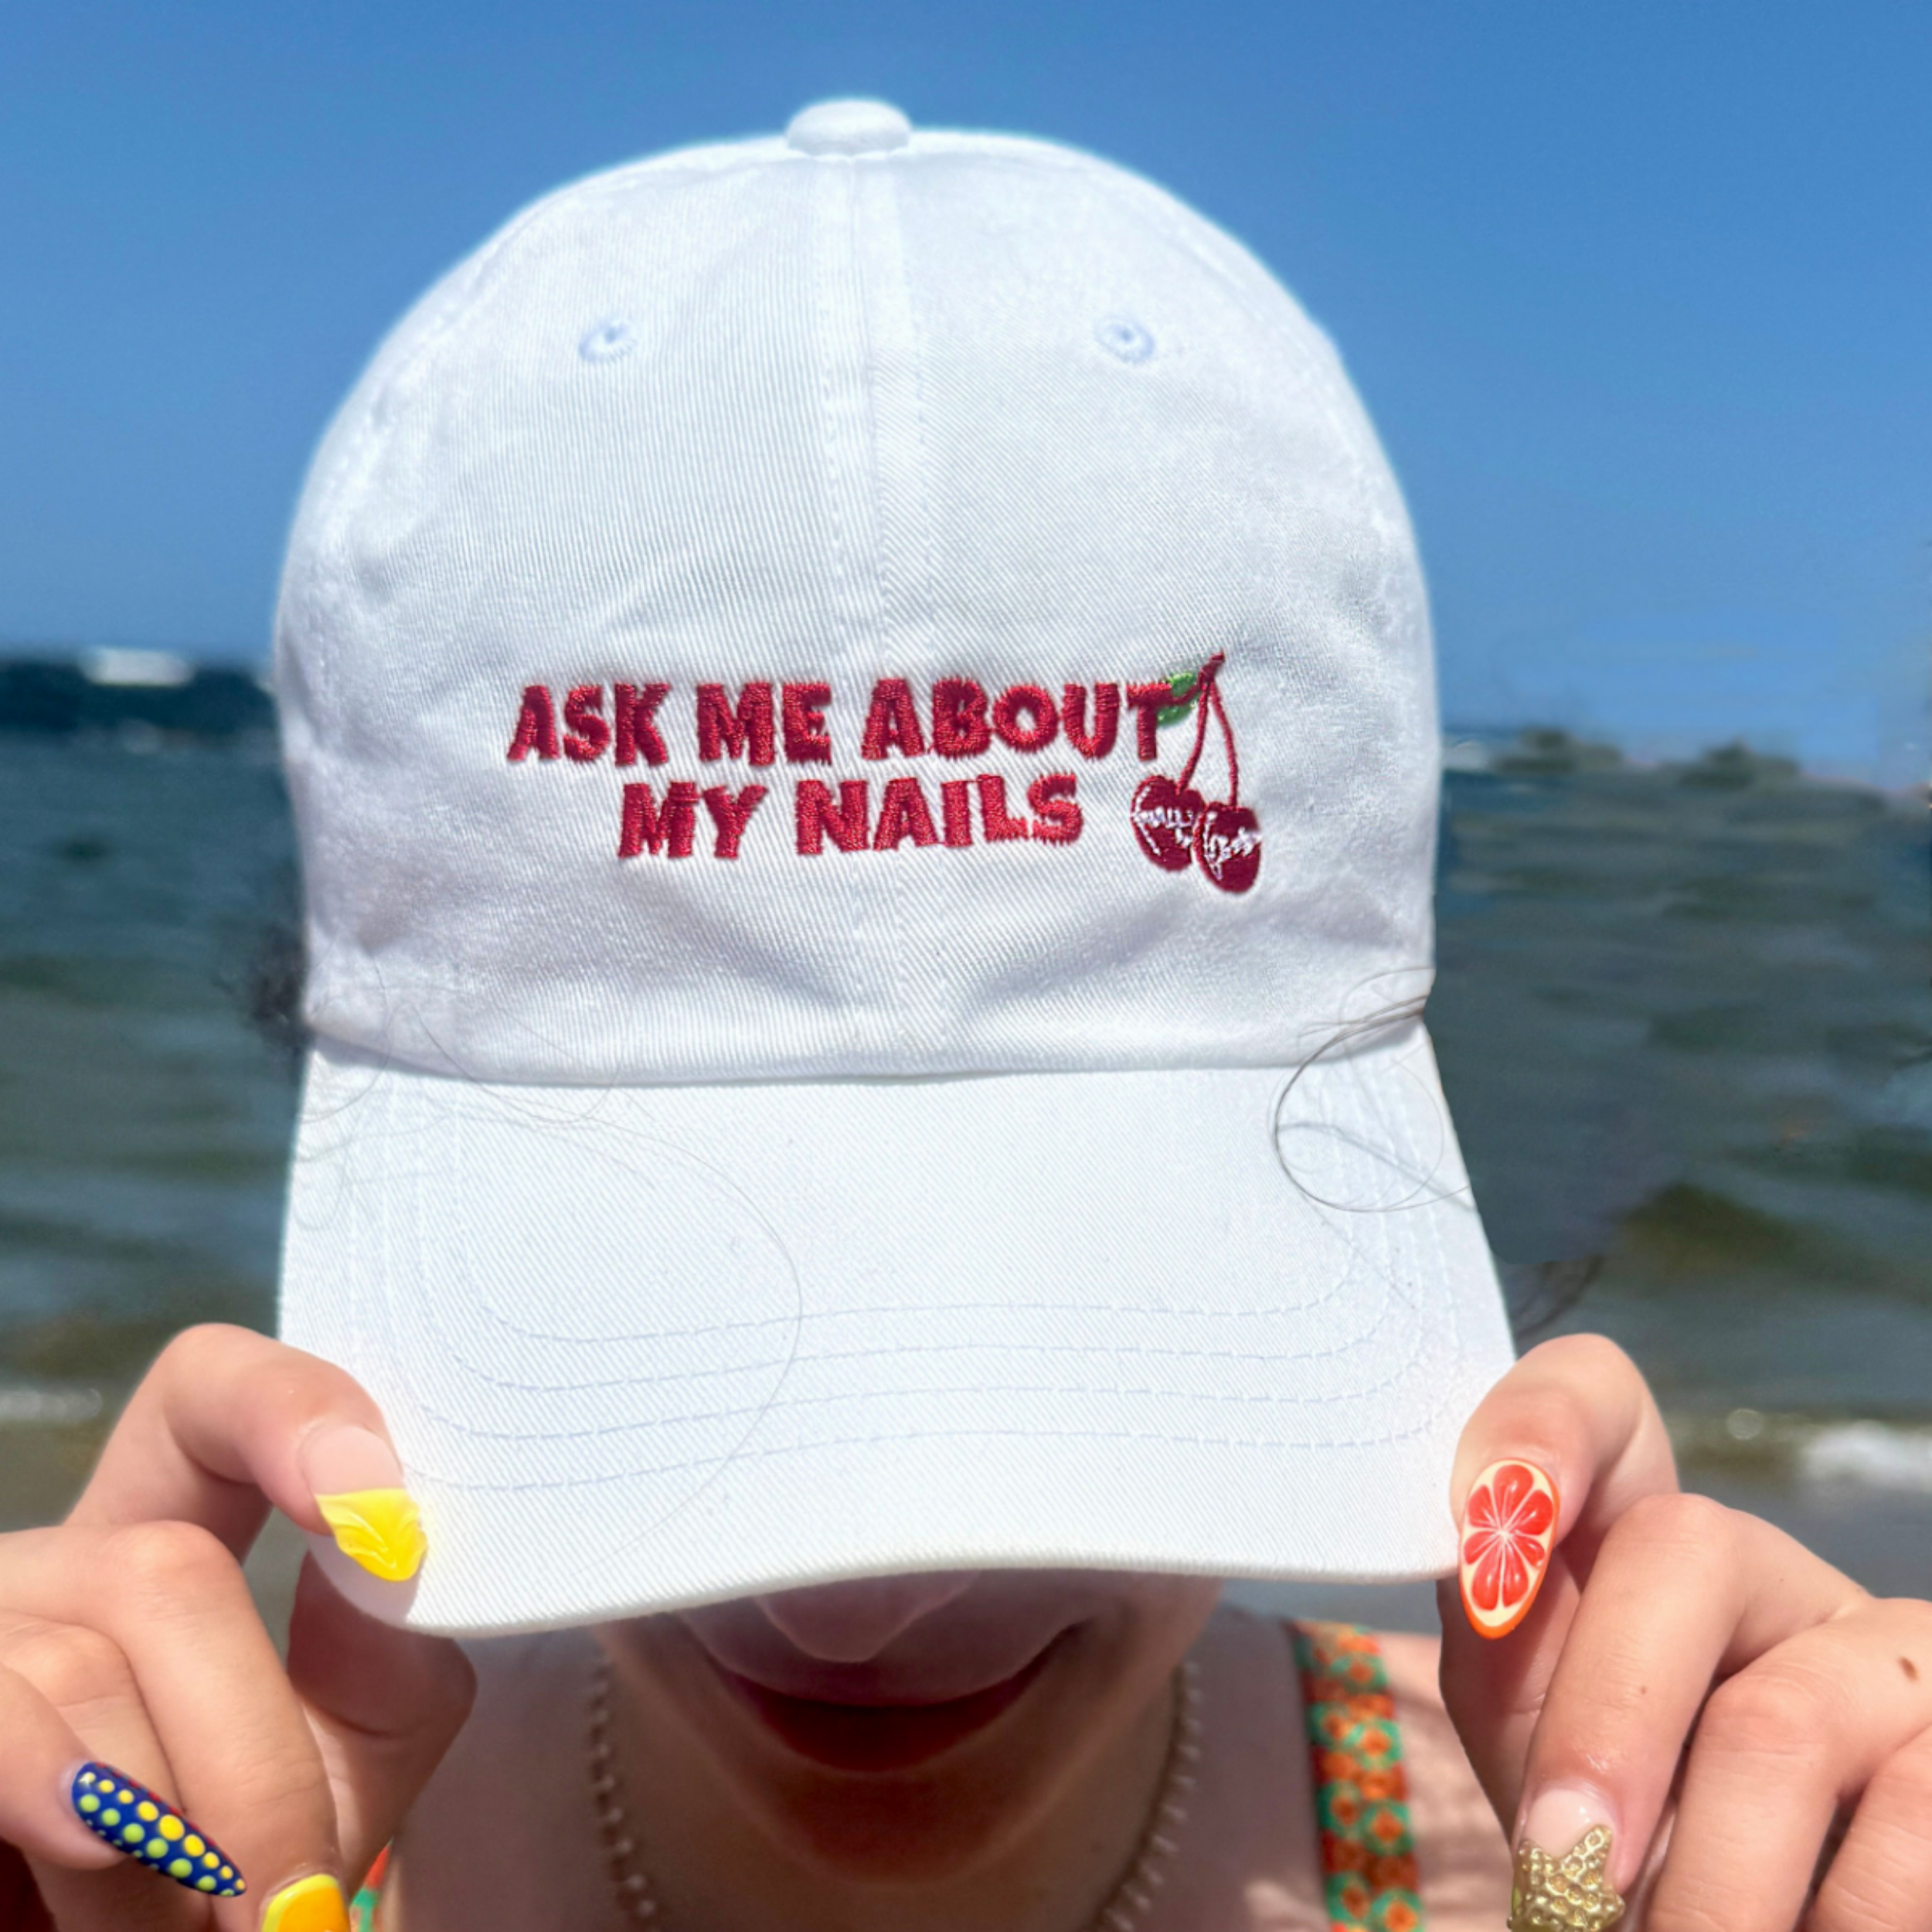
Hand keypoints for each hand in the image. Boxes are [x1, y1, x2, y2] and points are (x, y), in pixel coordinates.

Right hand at [0, 1325, 473, 1929]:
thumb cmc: (229, 1886)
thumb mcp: (336, 1778)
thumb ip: (388, 1672)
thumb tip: (387, 1564)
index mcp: (158, 1549)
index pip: (204, 1393)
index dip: (289, 1406)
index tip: (379, 1513)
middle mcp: (50, 1570)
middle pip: (166, 1568)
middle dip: (255, 1763)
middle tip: (294, 1895)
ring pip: (79, 1664)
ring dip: (162, 1832)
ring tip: (192, 1922)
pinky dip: (64, 1799)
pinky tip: (97, 1852)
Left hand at [1440, 1333, 1931, 1930]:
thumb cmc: (1632, 1852)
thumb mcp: (1546, 1754)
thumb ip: (1509, 1659)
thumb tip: (1488, 1569)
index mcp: (1637, 1549)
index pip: (1598, 1400)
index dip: (1540, 1423)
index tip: (1483, 1524)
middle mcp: (1770, 1567)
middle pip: (1679, 1549)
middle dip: (1604, 1726)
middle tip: (1562, 1873)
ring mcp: (1892, 1649)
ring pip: (1779, 1721)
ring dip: (1707, 1878)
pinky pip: (1901, 1826)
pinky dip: (1821, 1920)